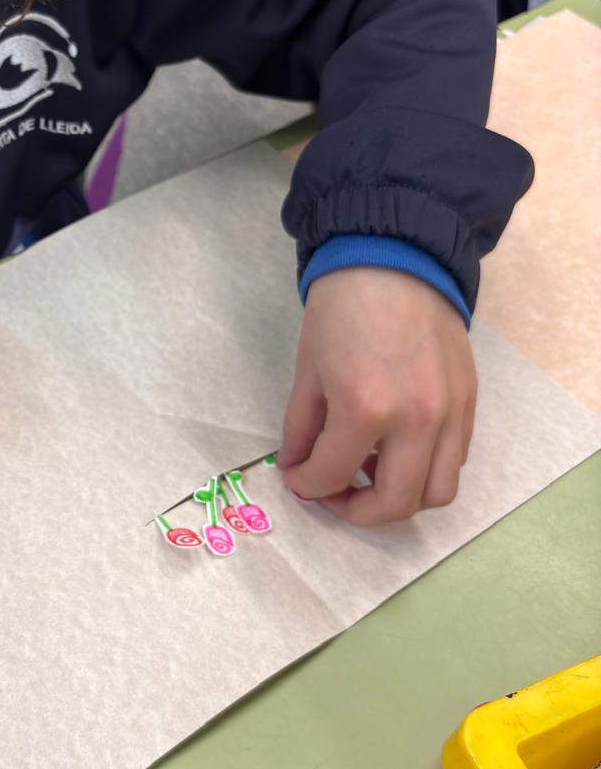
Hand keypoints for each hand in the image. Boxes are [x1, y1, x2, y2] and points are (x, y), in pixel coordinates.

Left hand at [277, 268, 475, 524]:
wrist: (396, 258)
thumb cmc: (341, 307)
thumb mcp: (308, 370)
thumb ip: (302, 428)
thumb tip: (298, 468)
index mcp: (365, 407)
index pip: (334, 475)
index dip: (309, 487)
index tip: (299, 481)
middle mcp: (416, 420)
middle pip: (395, 503)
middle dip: (357, 511)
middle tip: (335, 494)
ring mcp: (450, 413)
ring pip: (437, 493)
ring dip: (400, 499)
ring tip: (370, 476)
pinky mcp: (469, 402)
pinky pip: (455, 460)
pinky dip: (426, 470)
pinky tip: (398, 450)